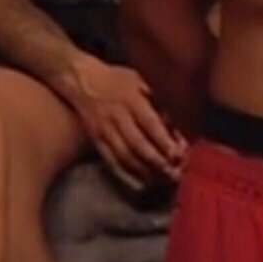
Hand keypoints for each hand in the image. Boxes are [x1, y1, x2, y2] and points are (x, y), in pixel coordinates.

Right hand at [74, 61, 184, 187]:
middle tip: (175, 173)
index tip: (178, 154)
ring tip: (163, 180)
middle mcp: (117, 117)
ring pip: (125, 156)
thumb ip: (161, 102)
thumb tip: (179, 125)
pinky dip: (127, 174)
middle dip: (157, 162)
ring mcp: (105, 131)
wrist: (83, 80)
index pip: (149, 123)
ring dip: (145, 171)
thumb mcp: (143, 81)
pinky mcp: (96, 141)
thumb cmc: (120, 80)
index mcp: (131, 100)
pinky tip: (143, 181)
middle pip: (137, 144)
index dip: (164, 141)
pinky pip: (112, 161)